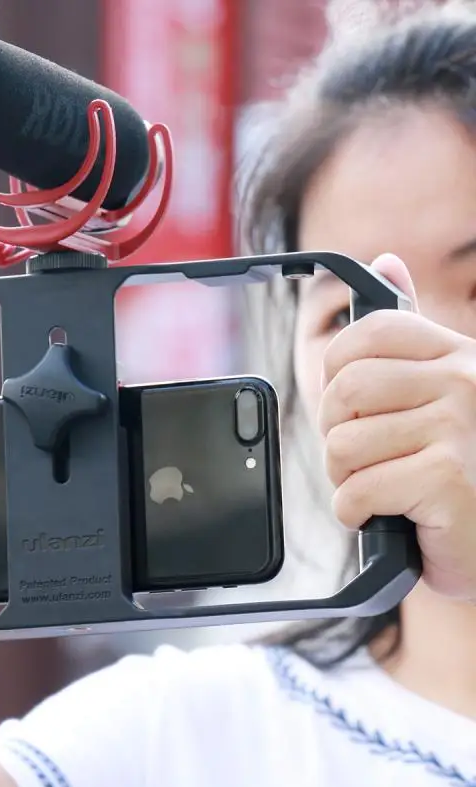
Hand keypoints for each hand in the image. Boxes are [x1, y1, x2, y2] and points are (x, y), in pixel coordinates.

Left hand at [319, 253, 475, 600]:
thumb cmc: (454, 469)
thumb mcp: (436, 391)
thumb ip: (407, 334)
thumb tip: (387, 261)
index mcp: (456, 354)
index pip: (366, 335)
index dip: (336, 372)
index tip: (350, 405)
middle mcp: (464, 381)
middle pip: (343, 390)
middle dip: (335, 433)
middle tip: (363, 456)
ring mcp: (459, 428)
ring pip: (343, 445)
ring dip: (346, 479)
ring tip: (383, 488)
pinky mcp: (448, 479)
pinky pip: (356, 491)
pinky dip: (356, 512)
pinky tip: (387, 514)